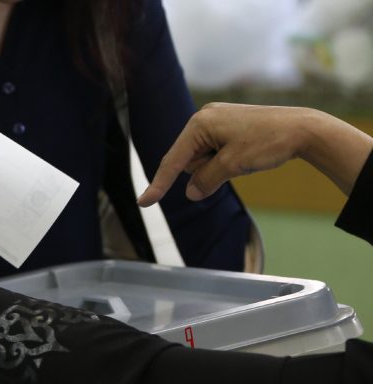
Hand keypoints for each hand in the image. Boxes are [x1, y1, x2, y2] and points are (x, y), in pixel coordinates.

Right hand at [137, 103, 313, 205]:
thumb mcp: (232, 166)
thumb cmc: (268, 142)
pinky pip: (214, 151)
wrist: (304, 129)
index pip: (173, 161)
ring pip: (201, 158)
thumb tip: (191, 192)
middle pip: (187, 159)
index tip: (143, 202)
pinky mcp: (228, 126)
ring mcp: (217, 121)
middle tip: (233, 165)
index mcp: (200, 123)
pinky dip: (223, 160)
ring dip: (215, 166)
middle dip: (203, 171)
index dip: (159, 184)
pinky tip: (244, 156)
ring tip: (243, 158)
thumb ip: (206, 181)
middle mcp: (204, 118)